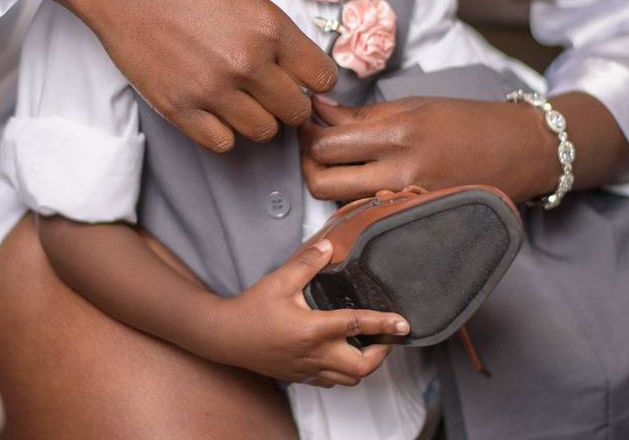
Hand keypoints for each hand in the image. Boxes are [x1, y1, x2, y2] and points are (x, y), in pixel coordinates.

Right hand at [0, 0, 336, 152]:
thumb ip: (271, 30)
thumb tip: (294, 65)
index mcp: (269, 27)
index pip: (322, 77)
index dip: (315, 80)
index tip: (304, 79)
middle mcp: (247, 62)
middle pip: (296, 110)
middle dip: (290, 103)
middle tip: (273, 93)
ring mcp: (213, 89)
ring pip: (263, 131)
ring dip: (258, 118)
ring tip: (241, 99)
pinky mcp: (179, 108)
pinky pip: (223, 143)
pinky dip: (223, 131)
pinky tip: (215, 110)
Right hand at [209, 240, 409, 387]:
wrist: (225, 337)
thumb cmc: (250, 310)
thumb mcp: (279, 280)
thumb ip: (307, 263)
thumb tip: (329, 247)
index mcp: (313, 329)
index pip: (357, 326)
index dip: (384, 324)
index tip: (403, 323)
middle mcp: (314, 354)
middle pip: (362, 367)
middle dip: (381, 353)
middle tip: (387, 336)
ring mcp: (308, 368)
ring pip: (349, 380)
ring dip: (365, 365)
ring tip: (368, 345)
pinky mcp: (300, 375)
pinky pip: (331, 382)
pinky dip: (344, 372)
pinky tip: (340, 354)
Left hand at [300, 95, 560, 203]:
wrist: (520, 152)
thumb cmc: (467, 122)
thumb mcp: (413, 106)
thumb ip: (361, 115)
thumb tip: (318, 111)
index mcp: (400, 135)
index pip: (326, 145)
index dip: (306, 134)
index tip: (307, 123)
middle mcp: (400, 174)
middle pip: (320, 183)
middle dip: (307, 163)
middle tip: (313, 147)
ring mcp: (406, 202)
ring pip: (339, 202)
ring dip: (327, 181)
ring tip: (338, 162)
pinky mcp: (413, 219)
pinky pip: (365, 214)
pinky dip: (353, 199)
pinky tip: (361, 182)